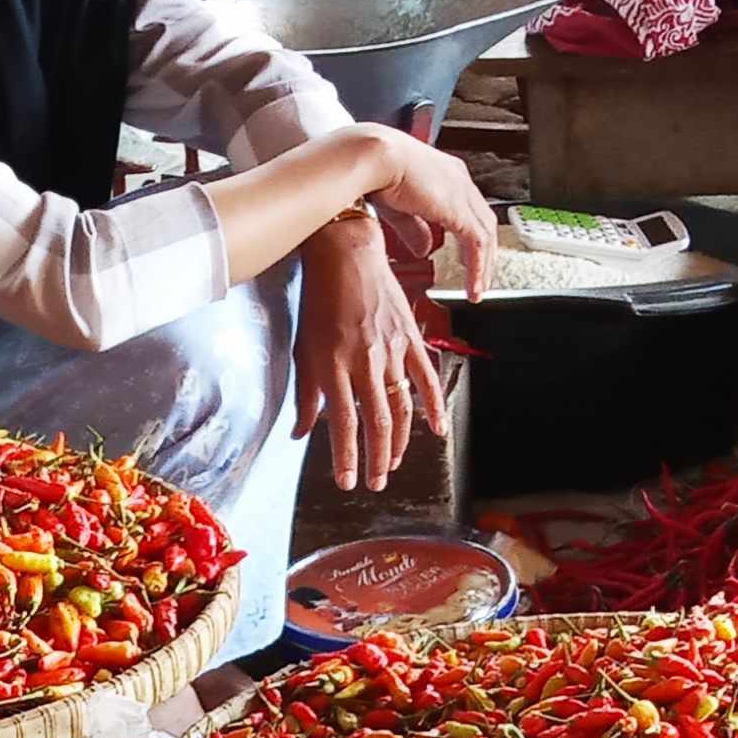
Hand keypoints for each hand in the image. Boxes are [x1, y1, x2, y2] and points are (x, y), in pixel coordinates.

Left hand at [295, 216, 449, 493]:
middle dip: (377, 459)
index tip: (348, 482)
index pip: (343, 422)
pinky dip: (434, 405)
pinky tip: (436, 429)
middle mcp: (365, 360)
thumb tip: (300, 433)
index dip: (346, 457)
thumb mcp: (302, 348)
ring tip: (392, 464)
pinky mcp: (411, 337)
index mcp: (333, 364)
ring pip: (401, 406)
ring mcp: (392, 349)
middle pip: (377, 422)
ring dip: (399, 441)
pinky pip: (426, 377)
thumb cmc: (318, 301)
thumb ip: (305, 394)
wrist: (346, 254)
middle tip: (374, 483)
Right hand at [349, 122, 495, 299]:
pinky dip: (477, 267)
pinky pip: (477, 244)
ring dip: (484, 265)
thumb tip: (424, 249)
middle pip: (484, 222)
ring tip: (478, 288)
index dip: (470, 237)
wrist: (371, 159)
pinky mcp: (458, 208)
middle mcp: (459, 180)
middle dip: (484, 253)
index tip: (467, 257)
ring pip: (486, 234)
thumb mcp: (398, 207)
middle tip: (480, 277)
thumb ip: (414, 228)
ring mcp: (461, 193)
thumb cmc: (374, 171)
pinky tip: (472, 285)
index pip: (469, 209)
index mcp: (445, 174)